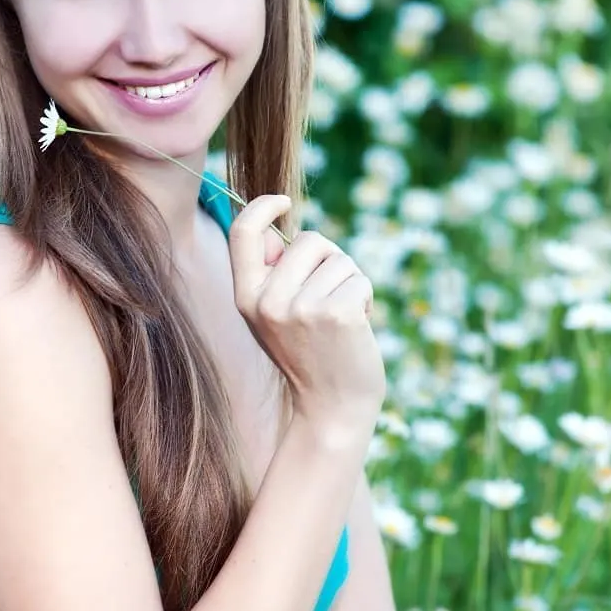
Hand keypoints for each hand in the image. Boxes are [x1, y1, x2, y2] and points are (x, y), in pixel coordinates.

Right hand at [228, 195, 384, 427]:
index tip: (284, 202)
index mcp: (246, 296)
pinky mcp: (336, 312)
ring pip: (339, 259)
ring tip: (342, 319)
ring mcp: (301, 307)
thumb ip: (272, 274)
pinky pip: (360, 278)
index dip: (263, 206)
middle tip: (328, 299)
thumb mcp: (273, 315)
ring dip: (350, 282)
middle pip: (308, 241)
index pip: (243, 232)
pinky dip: (367, 297)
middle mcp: (268, 300)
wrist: (332, 408)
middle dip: (329, 261)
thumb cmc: (309, 354)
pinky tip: (358, 327)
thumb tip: (278, 229)